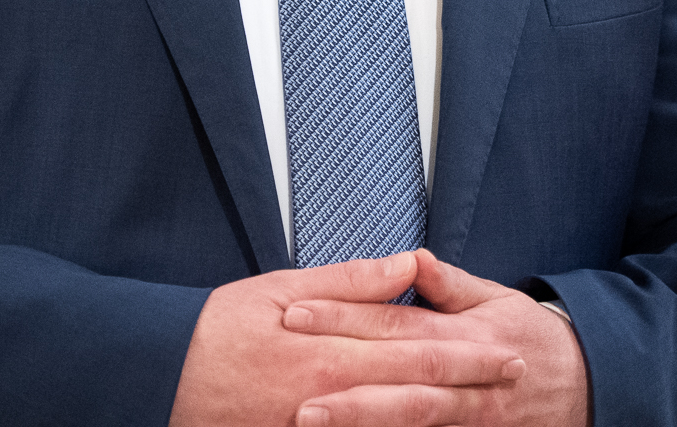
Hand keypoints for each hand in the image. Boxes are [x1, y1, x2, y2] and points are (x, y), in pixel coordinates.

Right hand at [170, 254, 527, 426]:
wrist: (161, 379)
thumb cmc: (219, 332)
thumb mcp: (282, 287)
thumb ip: (351, 281)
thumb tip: (407, 265)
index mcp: (334, 349)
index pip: (419, 350)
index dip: (469, 353)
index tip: (508, 350)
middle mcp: (334, 395)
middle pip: (420, 393)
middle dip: (473, 387)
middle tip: (515, 380)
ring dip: (444, 418)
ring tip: (488, 411)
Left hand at [283, 250, 589, 426]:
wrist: (586, 390)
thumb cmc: (531, 339)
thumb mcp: (496, 301)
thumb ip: (449, 284)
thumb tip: (411, 258)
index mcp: (466, 334)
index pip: (396, 322)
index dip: (346, 317)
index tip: (297, 311)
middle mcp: (465, 378)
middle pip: (396, 374)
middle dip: (339, 372)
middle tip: (285, 371)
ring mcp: (468, 418)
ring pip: (410, 417)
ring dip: (359, 418)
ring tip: (305, 418)